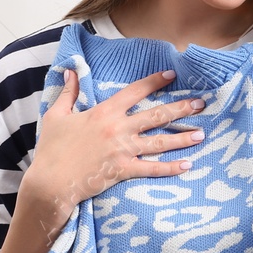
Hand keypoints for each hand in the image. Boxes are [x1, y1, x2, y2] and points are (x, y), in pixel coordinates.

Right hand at [24, 68, 207, 216]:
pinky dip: (171, 168)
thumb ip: (68, 92)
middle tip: (201, 104)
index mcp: (104, 112)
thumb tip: (70, 71)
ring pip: (159, 142)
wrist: (50, 182)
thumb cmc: (52, 149)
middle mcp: (118, 129)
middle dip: (181, 108)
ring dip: (182, 138)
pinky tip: (188, 165)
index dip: (155, 81)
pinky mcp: (123, 171)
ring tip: (202, 134)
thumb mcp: (56, 115)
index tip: (172, 75)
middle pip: (156, 115)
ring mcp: (122, 151)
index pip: (135, 91)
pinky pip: (152, 169)